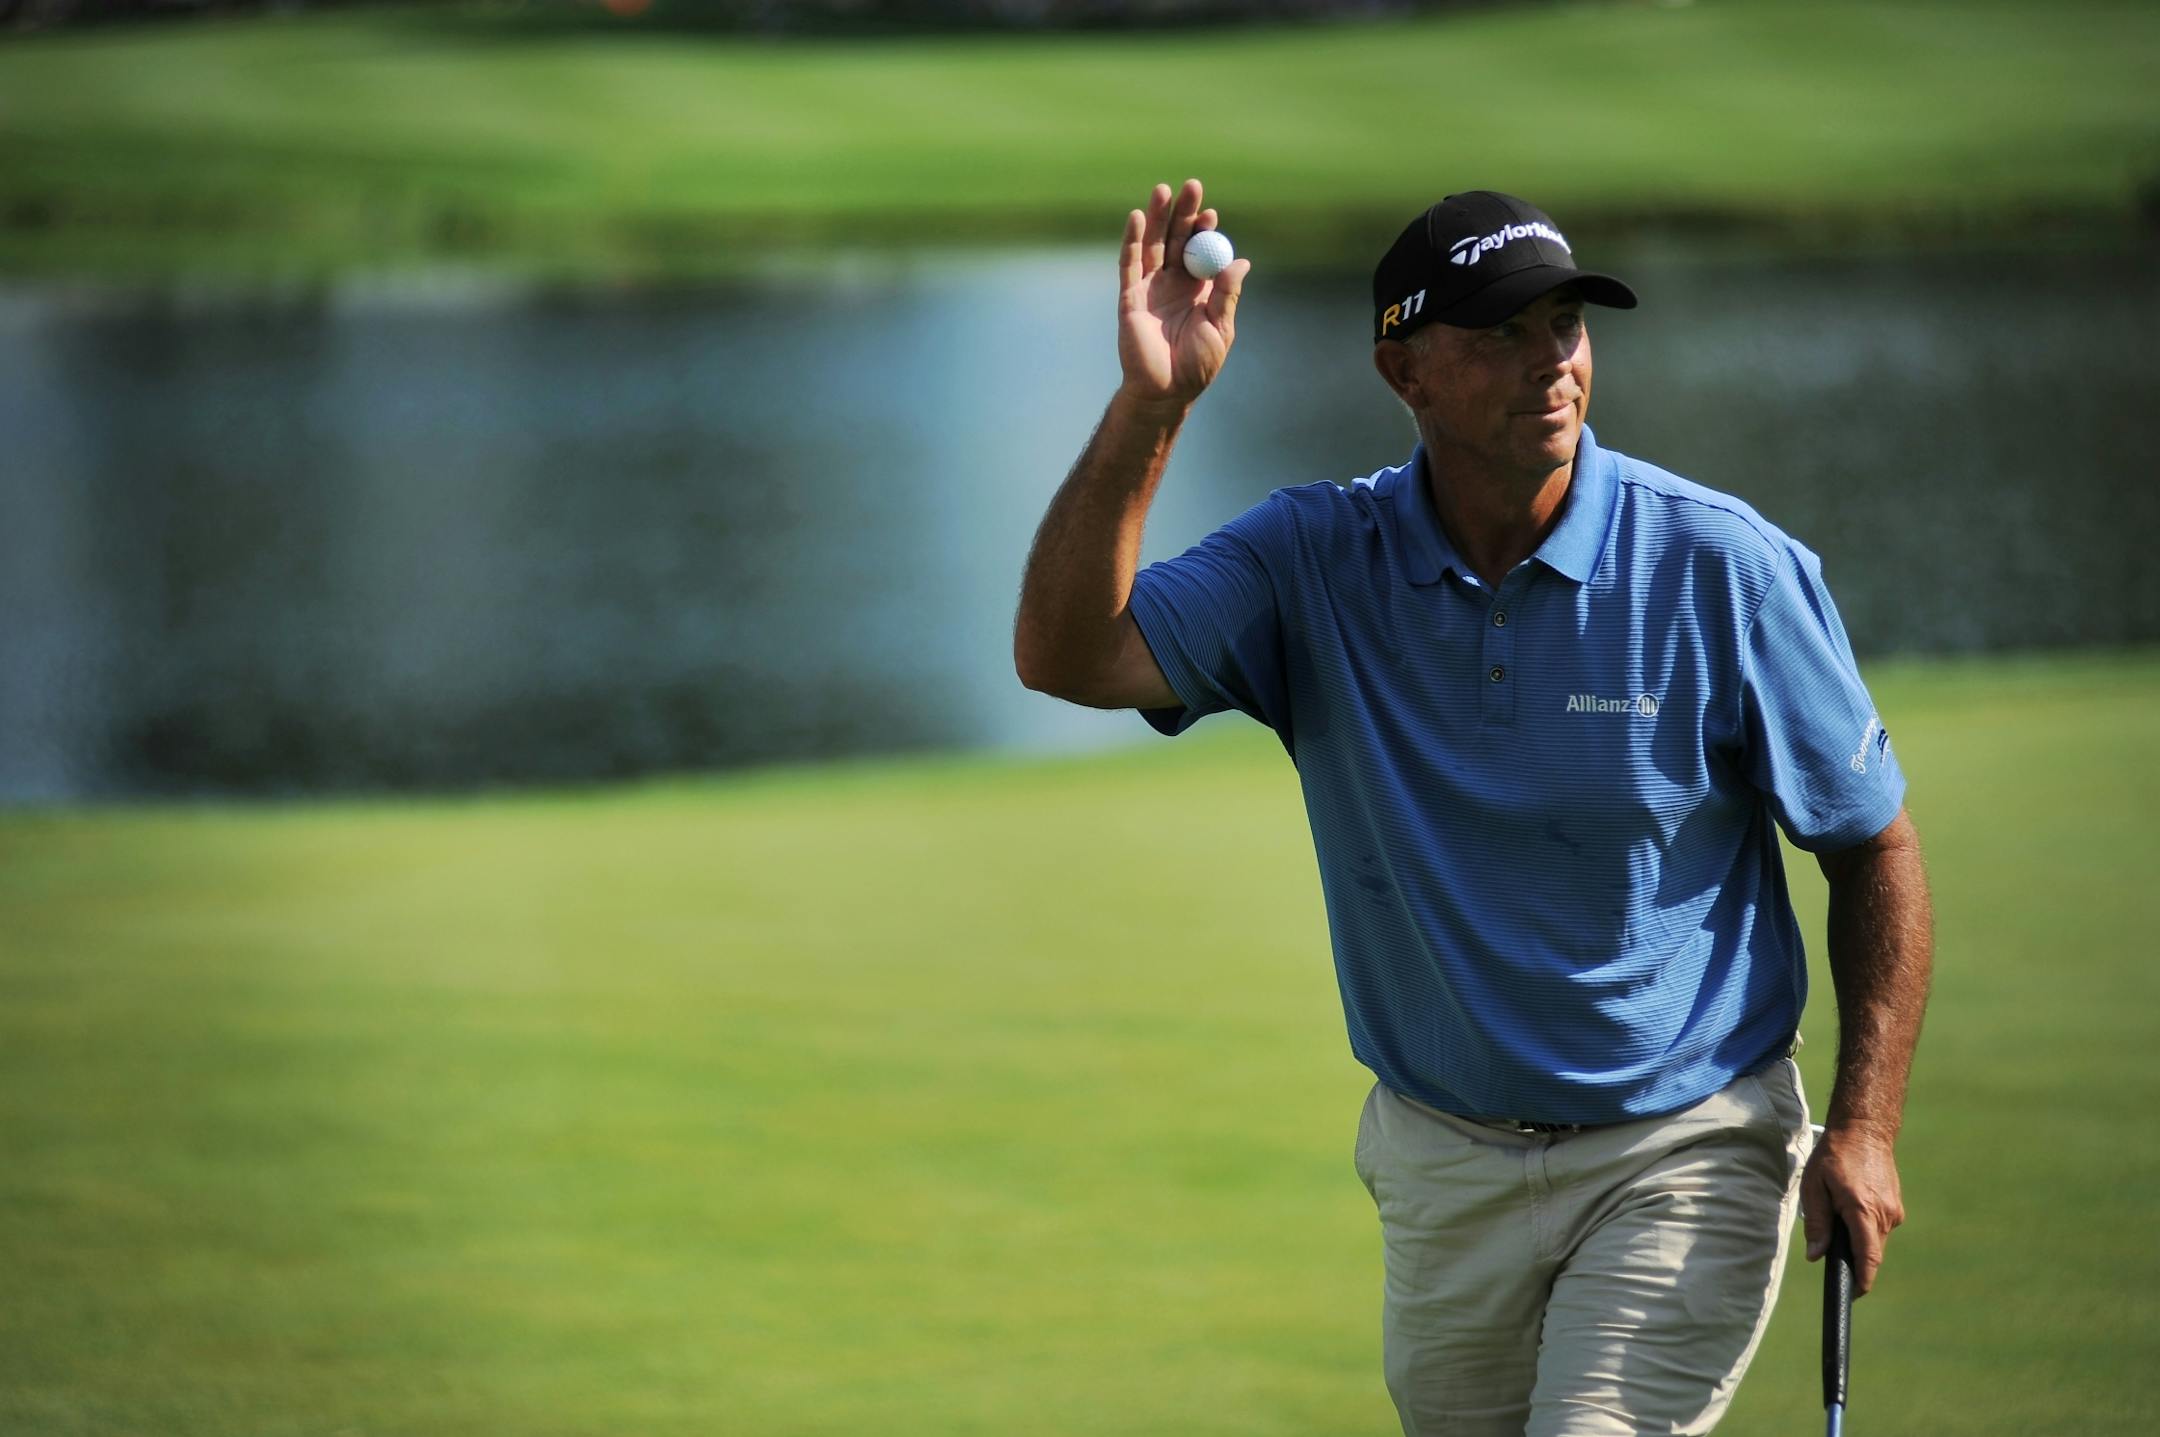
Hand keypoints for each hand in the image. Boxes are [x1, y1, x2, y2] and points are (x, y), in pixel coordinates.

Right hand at [1116, 178, 1251, 406]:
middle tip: (1191, 186)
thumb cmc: (1197, 365)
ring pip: (1153, 245)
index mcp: (1198, 290)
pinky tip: (1137, 217)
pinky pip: (1130, 264)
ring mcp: (1150, 288)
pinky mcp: (1130, 297)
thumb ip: (1227, 295)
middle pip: (1176, 239)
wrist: (1167, 391)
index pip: (1200, 251)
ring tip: (1163, 190)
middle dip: (1183, 213)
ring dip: (1157, 217)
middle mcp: (1173, 283)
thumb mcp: (1220, 328)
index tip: (1211, 212)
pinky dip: (1133, 240)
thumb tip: (1241, 261)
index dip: (1204, 230)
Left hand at [1800, 1121, 1905, 1295]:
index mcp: (1862, 1210)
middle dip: (1854, 1260)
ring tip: (1837, 1220)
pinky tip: (1850, 1211)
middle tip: (1832, 1255)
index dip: (1862, 1279)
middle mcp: (1884, 1214)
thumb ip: (1816, 1222)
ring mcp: (1894, 1211)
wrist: (1864, 1131)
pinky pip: (1879, 1228)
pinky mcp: (1896, 1207)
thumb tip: (1816, 1256)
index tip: (1853, 1295)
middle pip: (1871, 1252)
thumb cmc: (1833, 1156)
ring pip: (1875, 1240)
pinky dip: (1865, 1228)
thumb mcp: (1814, 1186)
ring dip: (1858, 1241)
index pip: (1868, 1256)